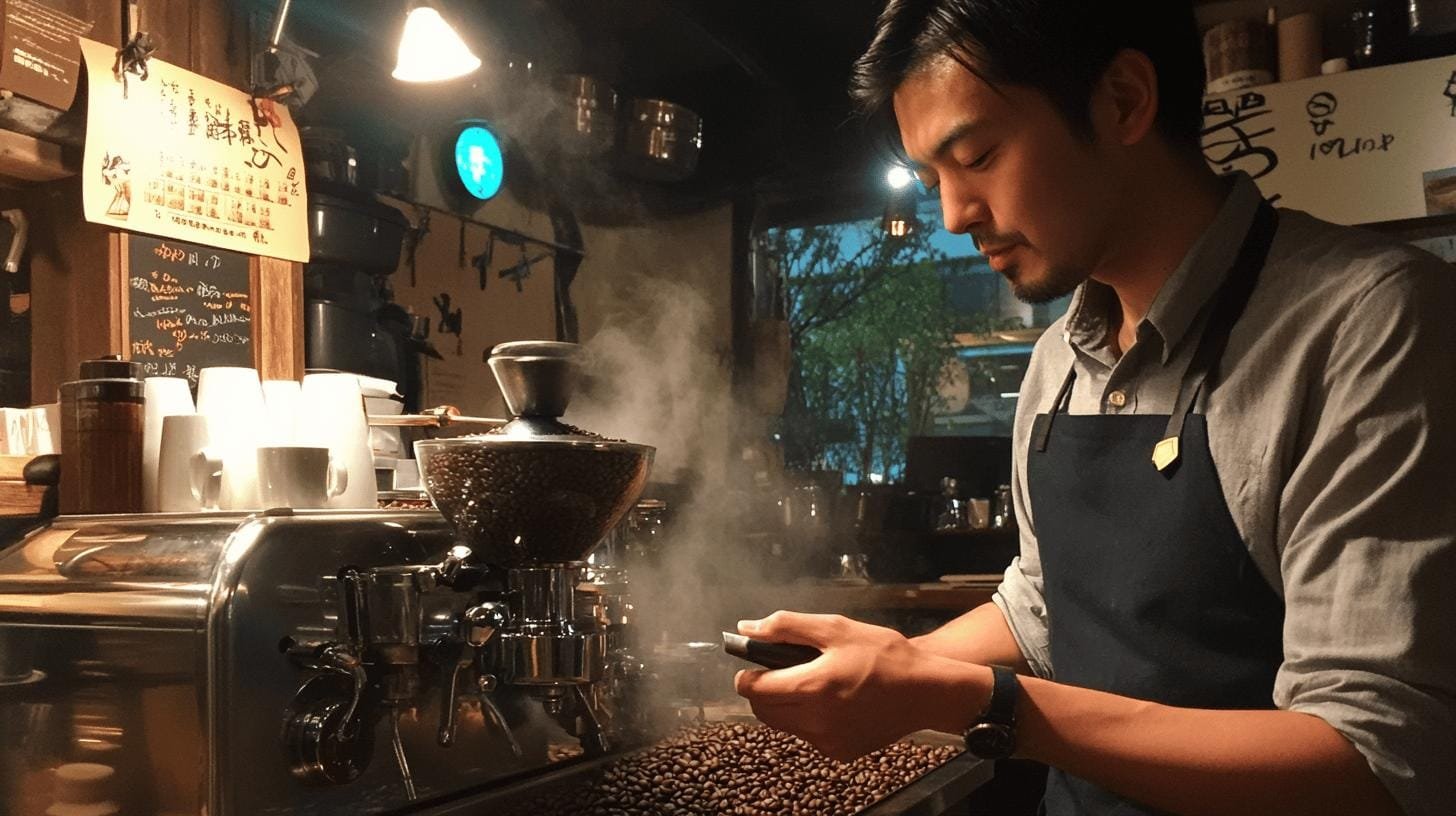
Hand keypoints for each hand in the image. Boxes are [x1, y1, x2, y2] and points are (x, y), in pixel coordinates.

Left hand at [732, 611, 990, 761]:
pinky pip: (808, 735)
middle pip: (763, 711)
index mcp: (811, 687)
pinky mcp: (840, 752)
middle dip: (764, 689)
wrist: (926, 690)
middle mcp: (815, 721)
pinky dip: (808, 719)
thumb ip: (786, 627)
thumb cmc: (883, 654)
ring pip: (784, 725)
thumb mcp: (836, 628)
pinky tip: (832, 700)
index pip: (753, 690)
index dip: (747, 674)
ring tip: (812, 681)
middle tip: (783, 668)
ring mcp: (827, 741)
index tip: (756, 662)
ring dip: (785, 704)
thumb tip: (748, 629)